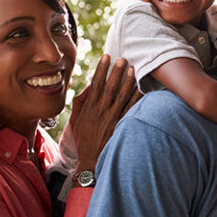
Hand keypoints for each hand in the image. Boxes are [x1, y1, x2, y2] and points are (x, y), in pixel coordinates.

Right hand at [70, 55, 139, 173]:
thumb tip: (88, 86)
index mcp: (89, 107)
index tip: (106, 57)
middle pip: (110, 86)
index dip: (101, 69)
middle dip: (116, 71)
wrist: (91, 159)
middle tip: (122, 58)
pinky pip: (131, 108)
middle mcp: (101, 110)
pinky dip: (136, 97)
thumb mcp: (75, 119)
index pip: (96, 83)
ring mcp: (112, 117)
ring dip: (128, 81)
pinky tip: (140, 87)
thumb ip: (80, 101)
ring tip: (132, 69)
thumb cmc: (84, 138)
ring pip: (122, 95)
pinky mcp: (122, 124)